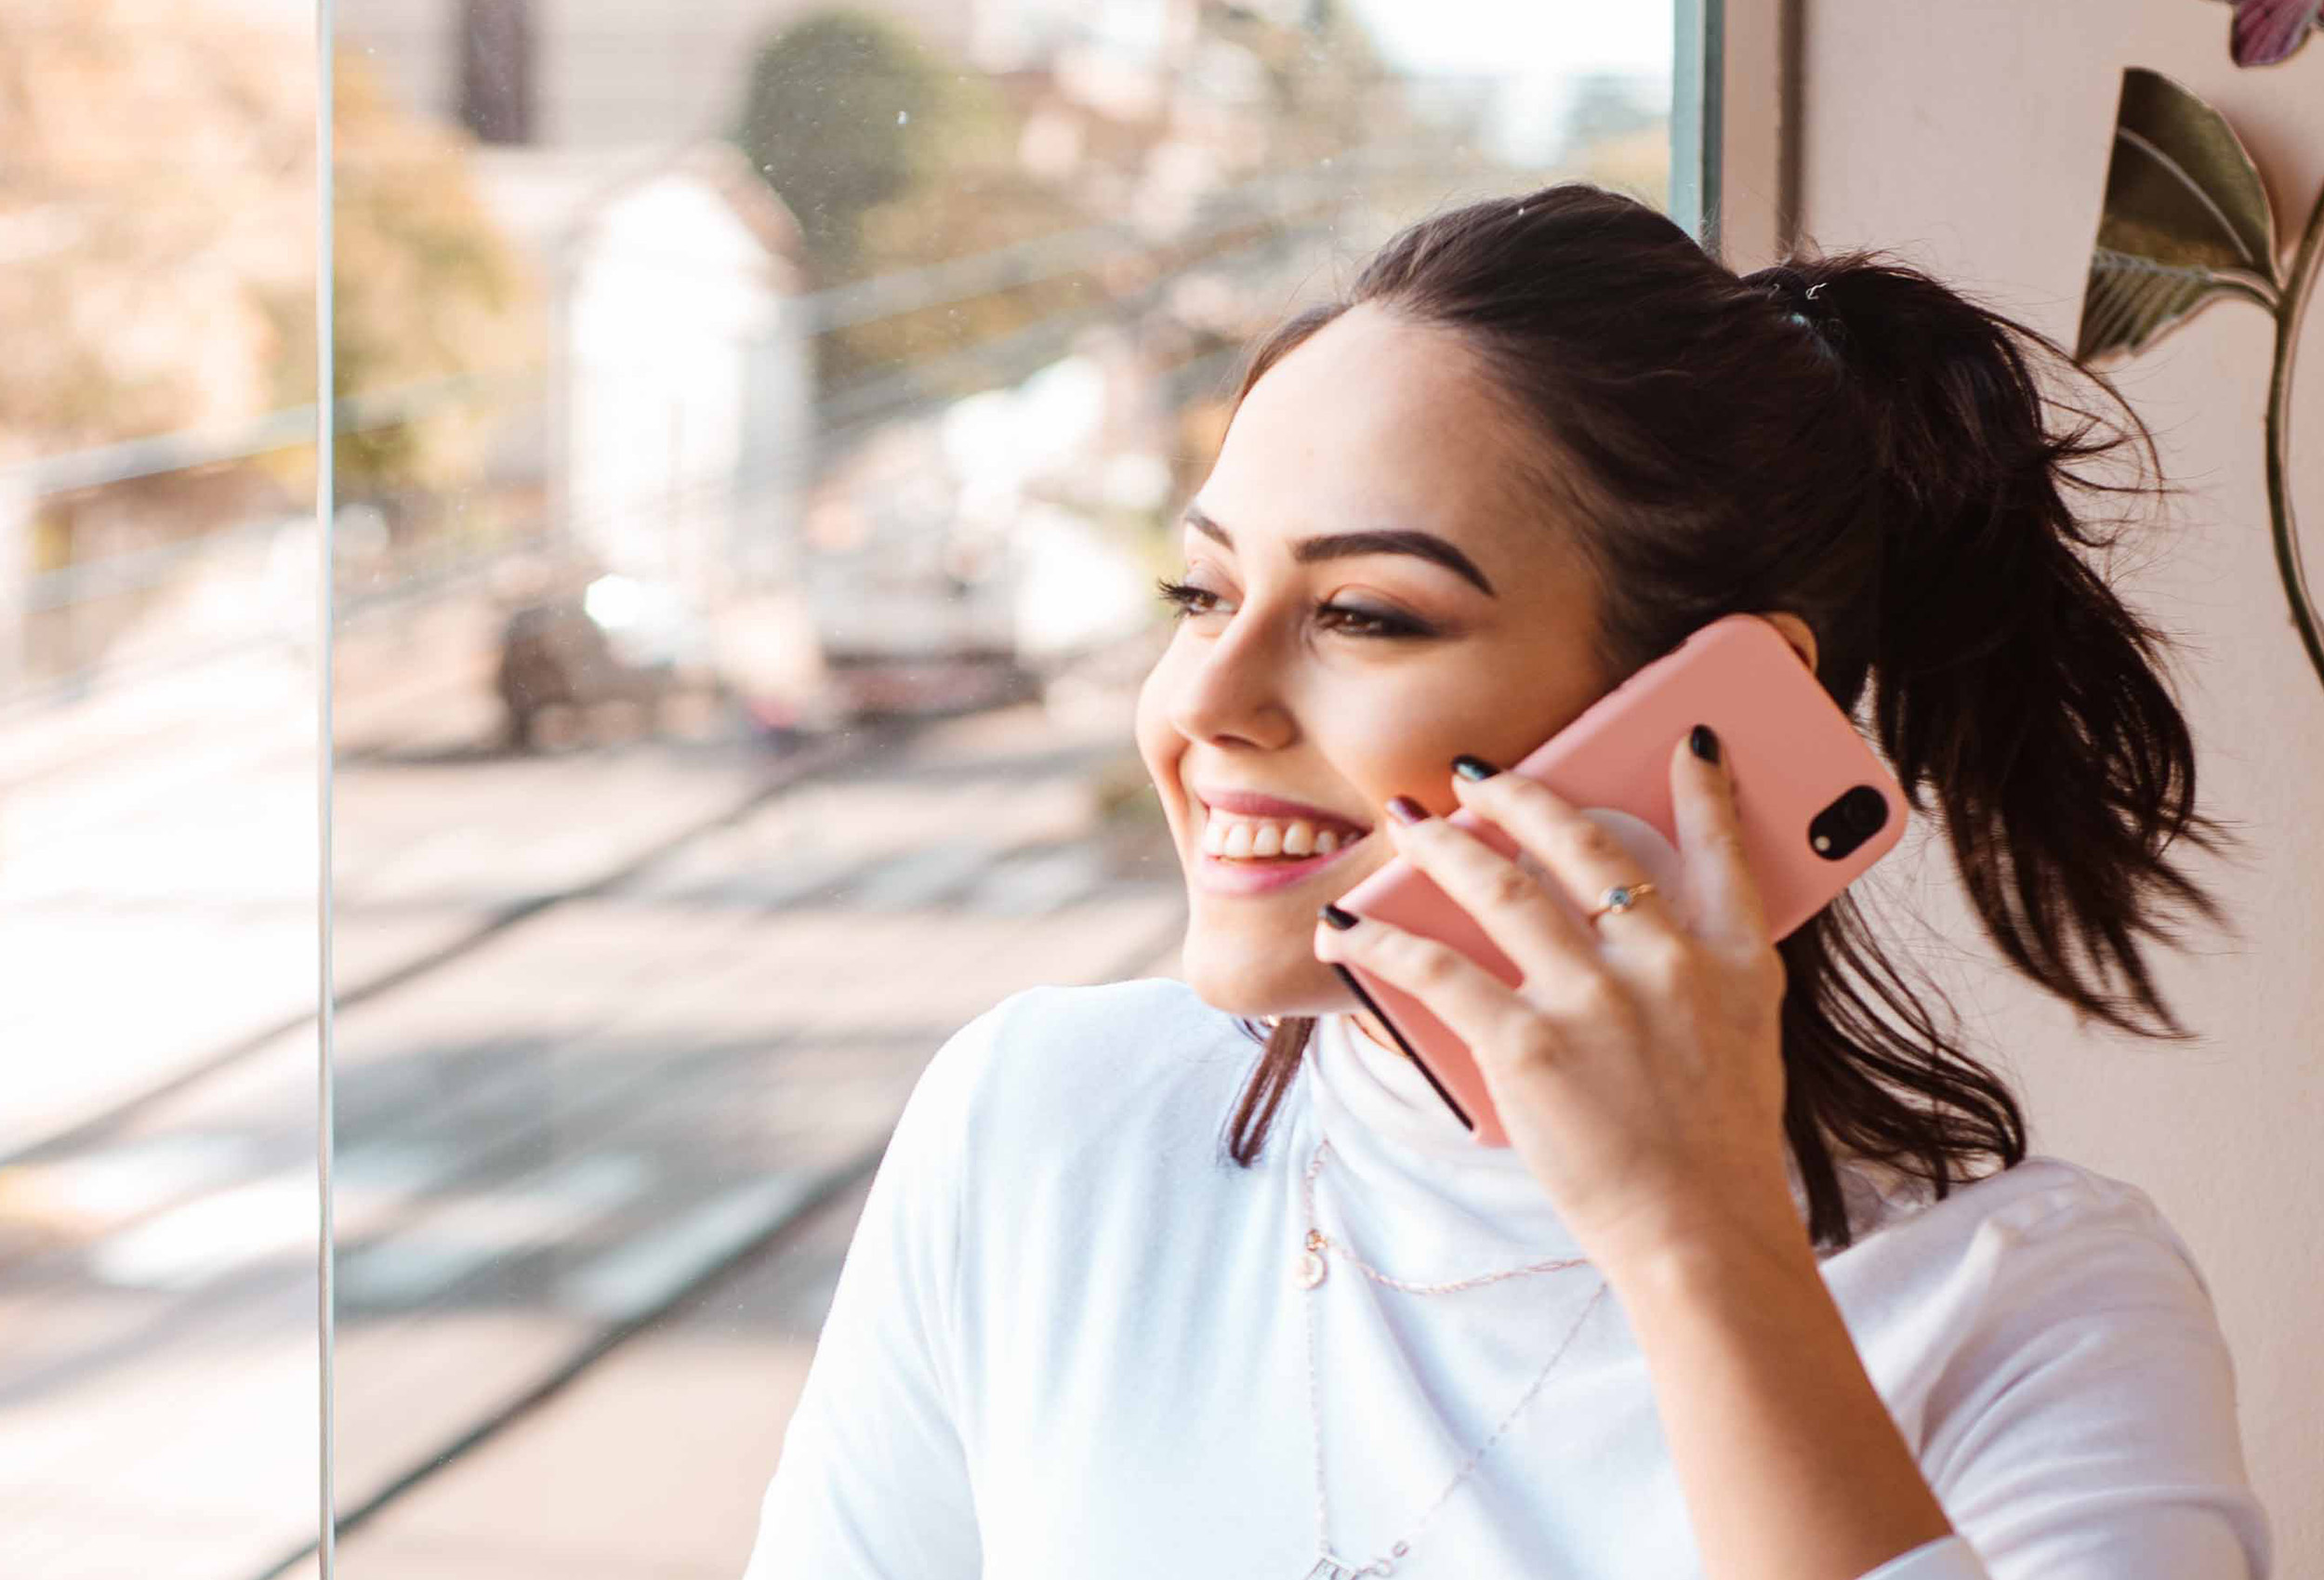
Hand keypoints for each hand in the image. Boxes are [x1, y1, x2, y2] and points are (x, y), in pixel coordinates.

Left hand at [1312, 728, 1802, 1273]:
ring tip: (1408, 824)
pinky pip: (1435, 968)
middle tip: (1477, 774)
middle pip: (1580, 845)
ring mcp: (1594, 999)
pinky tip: (1348, 926)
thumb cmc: (1717, 1149)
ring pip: (1499, 889)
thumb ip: (1703, 972)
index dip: (1702, 787)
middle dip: (1519, 795)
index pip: (1723, 846)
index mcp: (1733, 960)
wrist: (1701, 1236)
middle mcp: (1664, 963)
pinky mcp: (1528, 1044)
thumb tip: (1637, 926)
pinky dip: (1380, 940)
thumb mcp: (1746, 1041)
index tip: (1685, 738)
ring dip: (1441, 848)